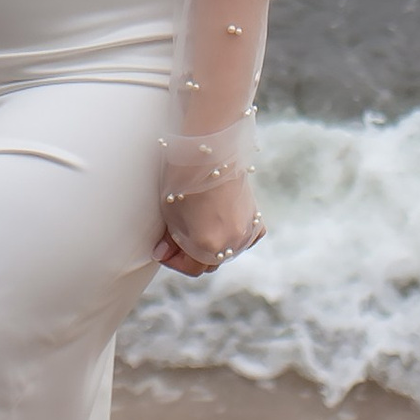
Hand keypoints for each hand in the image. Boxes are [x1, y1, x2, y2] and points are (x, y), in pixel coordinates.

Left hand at [158, 136, 263, 275]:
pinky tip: (221, 223)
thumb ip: (171, 240)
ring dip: (212, 247)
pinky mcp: (256, 219)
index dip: (173, 261)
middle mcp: (232, 245)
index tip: (163, 250)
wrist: (210, 150)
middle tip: (175, 240)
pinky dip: (234, 236)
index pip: (191, 268)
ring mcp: (247, 232)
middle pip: (209, 263)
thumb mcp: (171, 214)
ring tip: (196, 227)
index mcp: (208, 247)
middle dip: (191, 256)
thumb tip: (164, 253)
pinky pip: (245, 238)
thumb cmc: (185, 179)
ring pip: (228, 252)